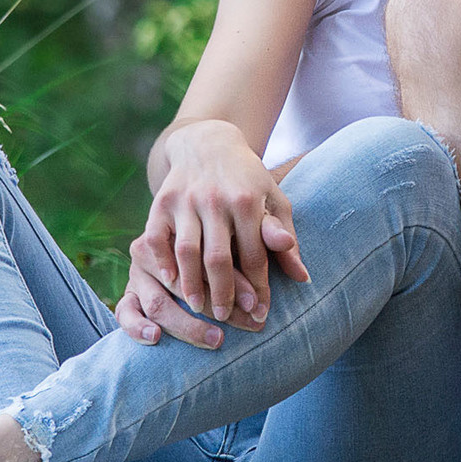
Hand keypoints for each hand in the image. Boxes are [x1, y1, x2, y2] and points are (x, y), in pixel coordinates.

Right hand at [116, 119, 307, 348]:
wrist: (209, 143)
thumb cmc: (248, 179)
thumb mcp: (273, 200)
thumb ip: (284, 238)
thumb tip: (302, 278)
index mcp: (248, 201)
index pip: (254, 254)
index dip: (258, 287)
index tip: (260, 312)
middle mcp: (215, 199)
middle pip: (219, 257)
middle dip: (224, 293)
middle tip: (226, 319)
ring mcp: (185, 200)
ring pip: (186, 250)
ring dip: (192, 284)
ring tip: (198, 308)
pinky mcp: (162, 201)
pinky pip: (158, 237)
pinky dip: (162, 261)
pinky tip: (169, 281)